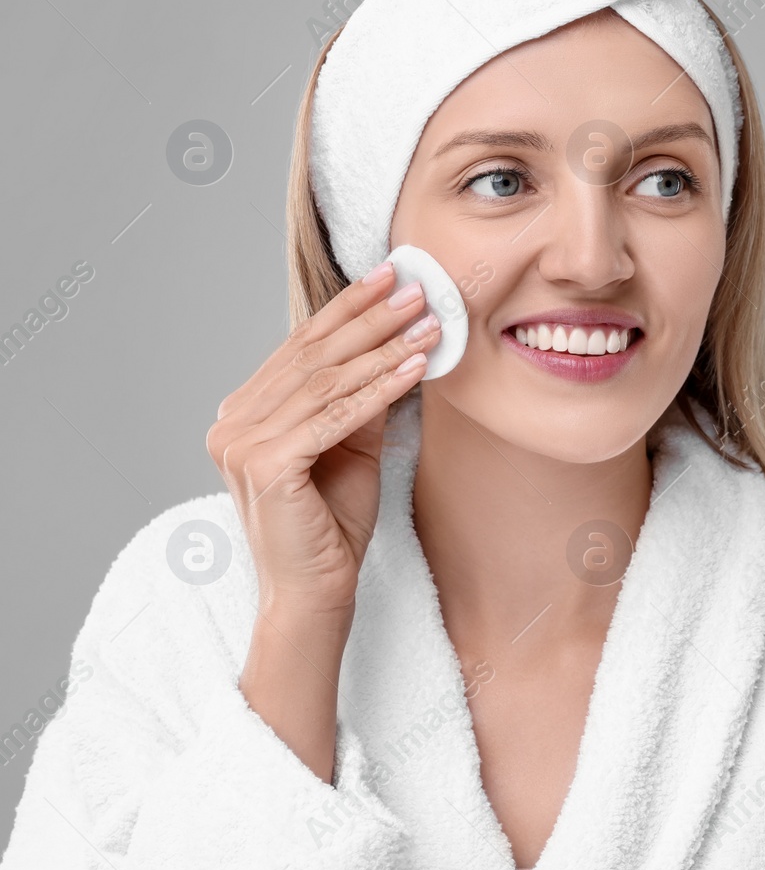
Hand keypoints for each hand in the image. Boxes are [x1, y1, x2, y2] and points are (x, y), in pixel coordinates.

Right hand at [206, 261, 439, 616]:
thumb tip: (399, 341)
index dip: (347, 309)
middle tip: (416, 289)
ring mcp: (240, 442)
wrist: (316, 591)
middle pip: (313, 357)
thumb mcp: (353, 445)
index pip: (301, 347)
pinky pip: (334, 416)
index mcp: (243, 412)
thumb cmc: (331, 524)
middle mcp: (231, 422)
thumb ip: (362, 397)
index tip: (388, 277)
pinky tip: (414, 367)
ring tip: (428, 323)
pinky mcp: (265, 463)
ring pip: (326, 382)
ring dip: (383, 348)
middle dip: (370, 318)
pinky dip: (379, 389)